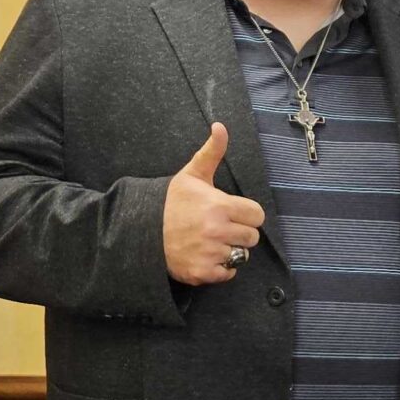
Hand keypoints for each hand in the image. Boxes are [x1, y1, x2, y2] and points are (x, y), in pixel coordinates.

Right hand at [164, 124, 265, 285]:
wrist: (141, 229)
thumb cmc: (170, 202)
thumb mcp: (192, 174)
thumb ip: (212, 151)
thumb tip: (220, 126)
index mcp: (220, 206)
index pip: (257, 215)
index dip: (246, 214)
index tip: (232, 213)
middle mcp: (217, 231)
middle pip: (252, 237)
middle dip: (240, 232)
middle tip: (220, 227)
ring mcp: (209, 253)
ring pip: (240, 255)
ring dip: (229, 250)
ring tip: (210, 241)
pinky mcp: (201, 272)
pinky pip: (228, 273)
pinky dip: (220, 268)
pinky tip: (206, 256)